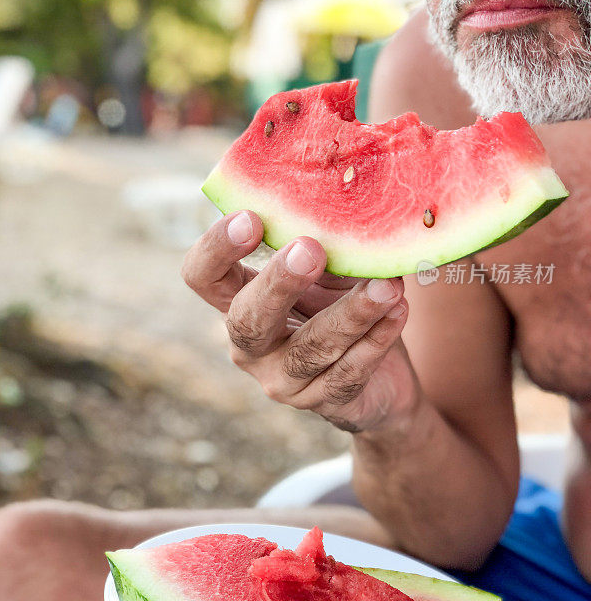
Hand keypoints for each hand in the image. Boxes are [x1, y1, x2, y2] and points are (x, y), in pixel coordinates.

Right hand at [182, 211, 418, 431]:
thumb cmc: (343, 307)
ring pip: (311, 349)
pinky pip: (349, 372)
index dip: (217, 248)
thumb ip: (325, 241)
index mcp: (238, 301)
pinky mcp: (325, 402)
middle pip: (247, 319)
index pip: (202, 276)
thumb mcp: (328, 271)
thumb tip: (344, 197)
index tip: (251, 218)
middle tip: (310, 250)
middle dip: (278, 284)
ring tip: (386, 286)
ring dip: (351, 314)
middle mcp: (250, 346)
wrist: (383, 377)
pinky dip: (377, 339)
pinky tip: (398, 310)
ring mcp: (284, 380)